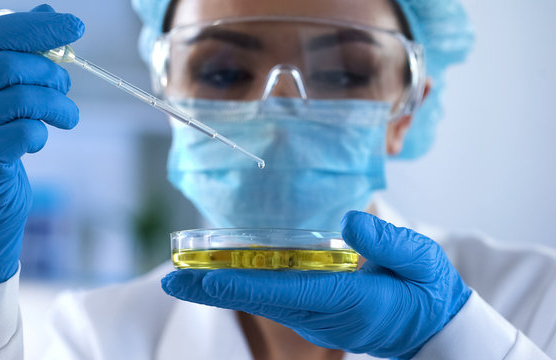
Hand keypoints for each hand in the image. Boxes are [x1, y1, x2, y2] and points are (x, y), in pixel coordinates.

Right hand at [0, 4, 83, 309]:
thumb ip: (16, 57)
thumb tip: (46, 12)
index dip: (37, 27)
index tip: (76, 27)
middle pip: (12, 65)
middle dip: (53, 77)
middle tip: (66, 93)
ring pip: (23, 99)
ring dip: (58, 107)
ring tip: (67, 117)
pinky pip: (23, 133)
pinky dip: (40, 136)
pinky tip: (34, 144)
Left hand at [161, 211, 471, 358]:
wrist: (430, 326)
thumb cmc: (425, 289)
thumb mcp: (421, 261)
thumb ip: (389, 243)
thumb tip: (348, 222)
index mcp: (347, 300)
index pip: (283, 291)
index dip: (241, 283)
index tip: (204, 278)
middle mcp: (322, 314)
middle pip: (259, 299)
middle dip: (214, 288)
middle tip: (172, 279)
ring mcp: (315, 317)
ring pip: (260, 300)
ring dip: (221, 287)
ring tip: (183, 274)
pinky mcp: (314, 312)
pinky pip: (272, 299)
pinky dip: (242, 286)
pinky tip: (219, 275)